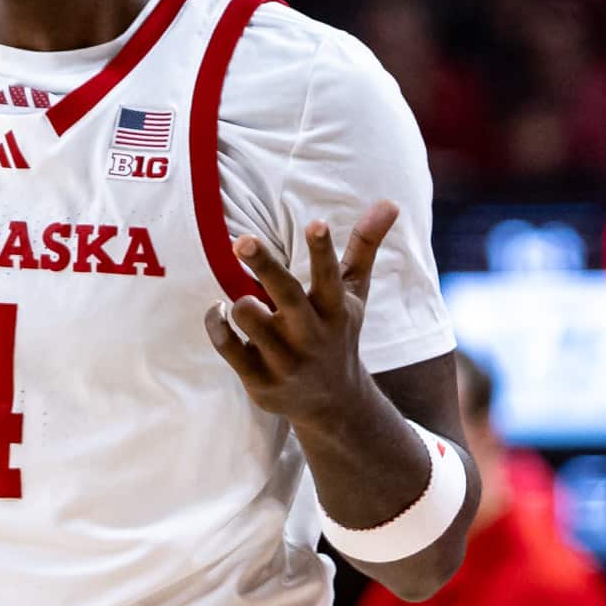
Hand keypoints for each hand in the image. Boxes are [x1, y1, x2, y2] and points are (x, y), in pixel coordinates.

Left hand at [202, 204, 397, 426]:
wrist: (333, 404)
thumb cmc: (336, 333)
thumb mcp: (354, 294)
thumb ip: (365, 247)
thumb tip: (390, 202)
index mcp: (334, 311)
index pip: (330, 277)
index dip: (322, 251)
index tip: (316, 223)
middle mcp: (312, 335)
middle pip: (286, 295)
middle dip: (265, 266)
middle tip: (243, 240)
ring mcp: (285, 361)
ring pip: (250, 317)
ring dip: (240, 302)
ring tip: (243, 299)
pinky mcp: (259, 380)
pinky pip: (226, 344)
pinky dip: (216, 322)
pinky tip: (219, 311)